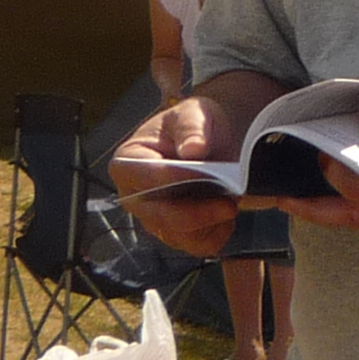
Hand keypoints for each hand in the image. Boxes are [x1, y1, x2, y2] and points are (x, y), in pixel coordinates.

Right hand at [111, 92, 252, 258]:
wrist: (210, 141)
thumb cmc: (193, 126)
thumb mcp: (193, 114)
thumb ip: (191, 128)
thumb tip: (193, 150)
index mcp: (128, 163)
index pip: (147, 177)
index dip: (174, 178)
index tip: (204, 174)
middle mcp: (135, 197)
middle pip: (161, 216)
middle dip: (197, 213)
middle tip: (228, 203)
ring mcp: (155, 219)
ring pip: (179, 237)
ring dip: (209, 224)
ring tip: (230, 204)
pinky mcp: (177, 234)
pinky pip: (196, 245)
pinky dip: (216, 235)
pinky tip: (227, 217)